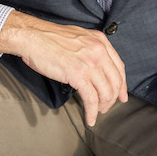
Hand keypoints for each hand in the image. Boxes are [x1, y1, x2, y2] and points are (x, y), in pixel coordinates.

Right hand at [0, 11, 127, 125]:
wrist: (33, 37)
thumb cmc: (50, 38)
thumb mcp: (79, 38)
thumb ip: (91, 49)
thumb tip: (97, 68)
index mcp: (100, 40)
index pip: (119, 67)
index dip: (122, 85)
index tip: (121, 96)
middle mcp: (99, 50)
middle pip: (116, 81)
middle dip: (112, 98)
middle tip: (105, 107)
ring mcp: (90, 62)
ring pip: (106, 92)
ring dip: (102, 106)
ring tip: (96, 112)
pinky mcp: (78, 74)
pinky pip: (91, 99)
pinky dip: (92, 112)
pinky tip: (89, 118)